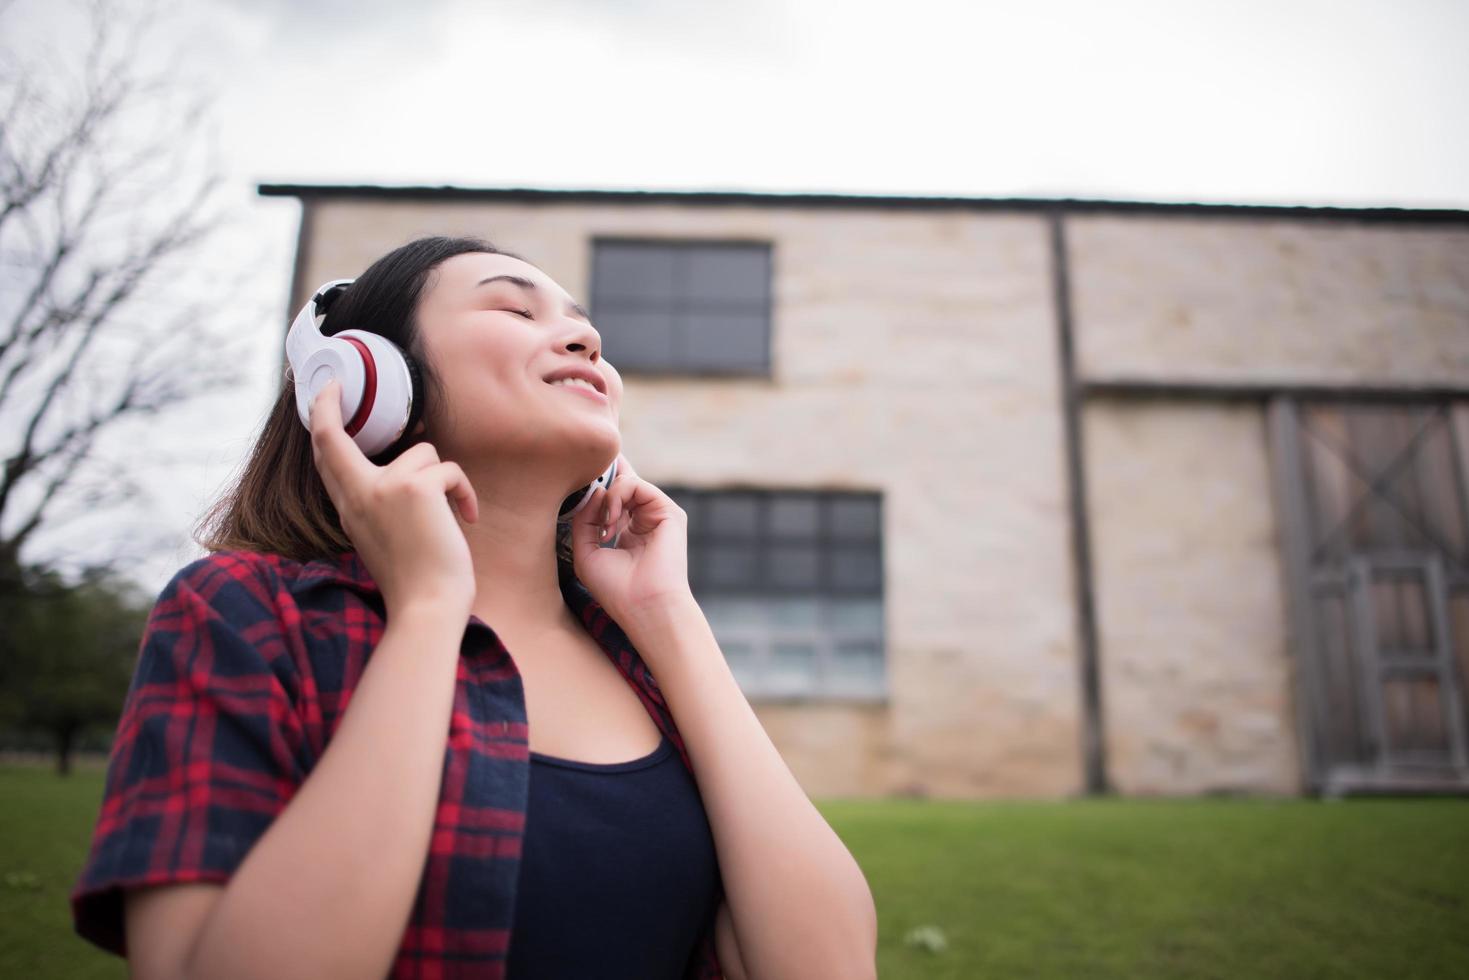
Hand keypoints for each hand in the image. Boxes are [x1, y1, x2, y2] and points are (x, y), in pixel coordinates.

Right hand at [309, 379, 477, 619]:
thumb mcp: (381, 536)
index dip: (321, 419)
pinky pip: (449, 470)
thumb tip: (409, 464)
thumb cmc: (415, 578)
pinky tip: (466, 518)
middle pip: (333, 437)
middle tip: (338, 388)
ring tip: (450, 513)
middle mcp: (358, 493)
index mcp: (348, 508)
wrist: (427, 605)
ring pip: (422, 453)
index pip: (324, 456)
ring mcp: (384, 487)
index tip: (325, 392)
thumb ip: (379, 501)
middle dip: (330, 406)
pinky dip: (464, 492)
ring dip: (443, 479)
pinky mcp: (416, 488)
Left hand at [568, 454, 692, 627]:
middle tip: (585, 490)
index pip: (615, 497)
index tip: (579, 477)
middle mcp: (645, 520)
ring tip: (603, 526)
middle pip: (622, 482)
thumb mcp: (585, 551)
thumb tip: (595, 490)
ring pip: (627, 481)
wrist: (643, 606)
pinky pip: (637, 485)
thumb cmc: (615, 589)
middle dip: (600, 482)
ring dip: (607, 498)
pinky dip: (617, 496)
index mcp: (628, 531)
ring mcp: (658, 516)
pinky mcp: (670, 513)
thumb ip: (584, 519)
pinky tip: (611, 521)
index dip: (600, 483)